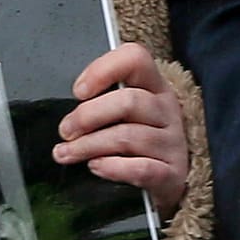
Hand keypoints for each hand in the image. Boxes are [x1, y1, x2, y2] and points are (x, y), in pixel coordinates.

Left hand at [53, 42, 187, 218]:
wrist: (170, 180)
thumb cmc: (140, 143)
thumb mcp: (127, 114)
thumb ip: (102, 104)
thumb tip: (68, 117)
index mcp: (154, 86)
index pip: (136, 59)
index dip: (103, 70)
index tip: (78, 91)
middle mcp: (166, 109)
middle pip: (128, 101)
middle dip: (88, 116)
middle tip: (66, 131)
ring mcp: (172, 142)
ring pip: (128, 136)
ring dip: (89, 145)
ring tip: (67, 154)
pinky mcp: (172, 173)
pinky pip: (141, 168)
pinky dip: (113, 168)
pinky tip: (96, 167)